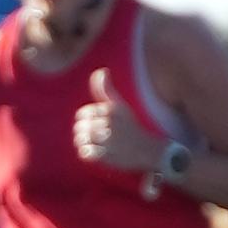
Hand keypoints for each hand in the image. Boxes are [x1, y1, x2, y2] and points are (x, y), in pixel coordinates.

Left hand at [71, 63, 168, 182]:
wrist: (148, 149)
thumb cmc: (130, 126)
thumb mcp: (120, 105)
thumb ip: (106, 90)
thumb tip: (101, 70)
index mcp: (110, 110)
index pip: (82, 114)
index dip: (87, 120)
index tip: (97, 124)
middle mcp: (109, 123)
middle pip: (80, 127)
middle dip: (85, 132)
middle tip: (98, 136)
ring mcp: (108, 141)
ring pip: (80, 140)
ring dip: (85, 143)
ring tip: (96, 144)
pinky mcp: (107, 156)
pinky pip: (85, 153)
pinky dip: (88, 154)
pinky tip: (97, 153)